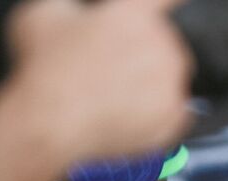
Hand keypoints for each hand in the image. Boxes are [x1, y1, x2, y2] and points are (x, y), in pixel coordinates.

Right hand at [7, 0, 191, 161]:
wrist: (52, 122)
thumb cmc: (46, 67)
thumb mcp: (45, 15)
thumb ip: (76, 9)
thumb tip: (84, 17)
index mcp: (136, 15)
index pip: (165, 0)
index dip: (171, 2)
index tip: (182, 0)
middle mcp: (162, 47)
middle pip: (163, 44)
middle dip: (140, 51)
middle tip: (106, 67)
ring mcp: (172, 84)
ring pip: (168, 77)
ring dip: (148, 81)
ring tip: (110, 92)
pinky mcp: (175, 117)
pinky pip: (172, 110)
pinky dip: (153, 112)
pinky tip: (124, 112)